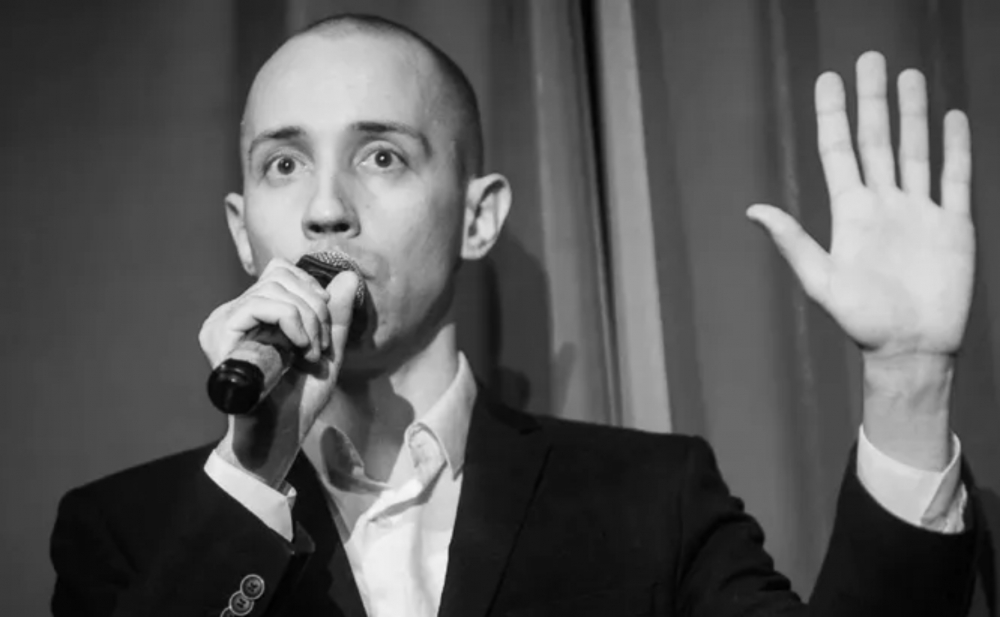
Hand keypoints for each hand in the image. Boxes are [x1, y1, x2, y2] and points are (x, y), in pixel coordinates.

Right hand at [198, 257, 358, 486]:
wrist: (278, 436)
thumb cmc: (297, 401)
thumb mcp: (326, 351)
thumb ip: (336, 316)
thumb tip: (348, 275)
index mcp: (254, 314)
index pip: (280, 270)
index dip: (311, 288)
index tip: (324, 325)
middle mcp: (233, 313)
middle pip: (280, 275)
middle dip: (315, 306)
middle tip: (321, 345)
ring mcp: (223, 322)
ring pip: (273, 288)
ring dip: (307, 318)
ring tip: (310, 352)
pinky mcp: (219, 334)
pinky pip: (260, 305)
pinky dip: (290, 321)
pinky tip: (298, 348)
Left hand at [747, 51, 973, 469]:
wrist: (911, 350)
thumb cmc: (862, 322)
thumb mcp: (821, 280)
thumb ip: (793, 242)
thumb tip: (753, 210)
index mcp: (850, 212)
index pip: (839, 150)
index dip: (834, 114)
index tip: (829, 78)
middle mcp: (883, 204)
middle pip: (876, 140)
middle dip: (873, 100)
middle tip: (870, 58)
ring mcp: (918, 212)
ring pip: (915, 150)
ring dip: (912, 114)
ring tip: (910, 75)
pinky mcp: (952, 226)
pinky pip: (954, 178)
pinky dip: (954, 148)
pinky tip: (950, 118)